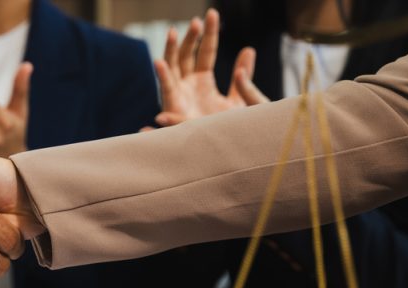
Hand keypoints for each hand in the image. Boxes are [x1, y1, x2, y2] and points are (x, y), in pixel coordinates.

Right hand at [147, 9, 267, 128]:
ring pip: (172, 68)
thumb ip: (242, 75)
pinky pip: (167, 92)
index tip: (213, 13)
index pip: (205, 51)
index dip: (208, 34)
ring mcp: (180, 98)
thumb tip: (248, 50)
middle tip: (197, 21)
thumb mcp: (241, 98)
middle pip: (186, 56)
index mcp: (203, 82)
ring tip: (172, 32)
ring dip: (170, 51)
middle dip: (189, 38)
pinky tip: (160, 62)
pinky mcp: (175, 112)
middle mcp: (188, 87)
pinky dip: (163, 77)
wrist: (227, 153)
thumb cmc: (230, 130)